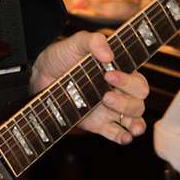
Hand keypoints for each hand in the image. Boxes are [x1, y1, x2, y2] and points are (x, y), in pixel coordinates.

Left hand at [31, 31, 148, 143]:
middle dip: (127, 102)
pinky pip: (117, 134)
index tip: (109, 75)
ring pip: (133, 119)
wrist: (41, 73)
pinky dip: (124, 138)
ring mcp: (110, 110)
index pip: (138, 82)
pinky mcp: (98, 124)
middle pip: (139, 102)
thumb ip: (94, 41)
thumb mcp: (78, 42)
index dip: (129, 81)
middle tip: (106, 96)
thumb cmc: (63, 55)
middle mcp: (119, 92)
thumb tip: (108, 55)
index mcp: (120, 73)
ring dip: (131, 121)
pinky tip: (125, 138)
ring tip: (112, 112)